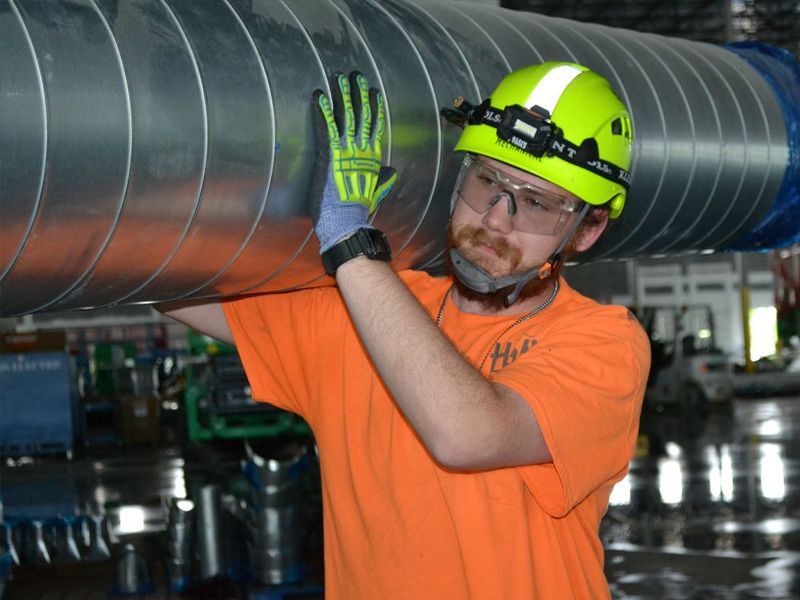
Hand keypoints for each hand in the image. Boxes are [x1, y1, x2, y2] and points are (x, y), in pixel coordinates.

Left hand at [311, 71, 396, 251]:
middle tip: (355, 75)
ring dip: (341, 94)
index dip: (375, 107)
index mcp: (372, 158)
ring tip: (338, 76)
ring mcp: (345, 151)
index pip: (375, 126)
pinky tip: (319, 95)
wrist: (347, 222)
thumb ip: (384, 179)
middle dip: (358, 93)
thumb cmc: (358, 210)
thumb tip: (392, 171)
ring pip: (345, 116)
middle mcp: (361, 150)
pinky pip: (326, 127)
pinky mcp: (329, 155)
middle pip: (362, 114)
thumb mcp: (376, 192)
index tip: (374, 91)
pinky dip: (322, 110)